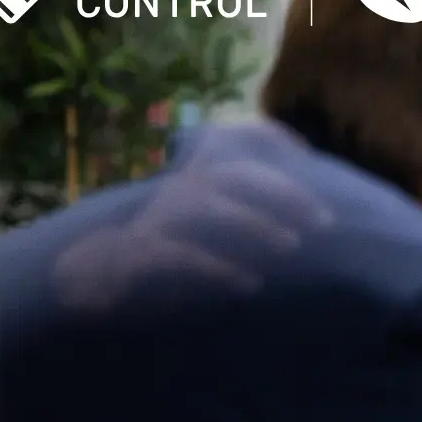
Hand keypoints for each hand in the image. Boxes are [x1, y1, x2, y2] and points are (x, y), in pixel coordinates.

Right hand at [53, 157, 332, 310]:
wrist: (98, 277)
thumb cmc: (166, 251)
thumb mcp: (206, 225)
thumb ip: (241, 211)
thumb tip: (298, 211)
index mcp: (194, 178)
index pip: (230, 141)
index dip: (267, 138)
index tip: (306, 153)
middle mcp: (177, 190)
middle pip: (233, 175)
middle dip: (282, 192)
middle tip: (324, 220)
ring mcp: (157, 219)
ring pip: (209, 208)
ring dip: (254, 223)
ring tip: (292, 245)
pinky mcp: (140, 252)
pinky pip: (181, 254)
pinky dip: (217, 267)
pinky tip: (249, 284)